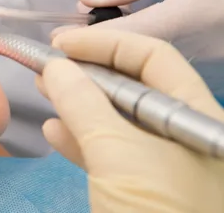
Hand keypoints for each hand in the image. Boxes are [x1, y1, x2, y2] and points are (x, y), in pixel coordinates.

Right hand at [36, 28, 223, 212]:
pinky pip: (109, 152)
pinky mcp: (140, 189)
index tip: (61, 44)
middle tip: (46, 63)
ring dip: (77, 102)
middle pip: (132, 87)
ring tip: (43, 88)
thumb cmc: (154, 211)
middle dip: (87, 72)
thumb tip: (56, 65)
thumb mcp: (116, 154)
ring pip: (116, 120)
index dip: (105, 44)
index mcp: (195, 117)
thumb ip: (84, 103)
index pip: (153, 58)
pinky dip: (80, 138)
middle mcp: (182, 135)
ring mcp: (162, 164)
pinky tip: (55, 130)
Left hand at [76, 0, 223, 58]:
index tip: (55, 45)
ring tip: (84, 40)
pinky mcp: (218, 49)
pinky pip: (172, 54)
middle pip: (139, 57)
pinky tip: (122, 34)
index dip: (87, 43)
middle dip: (99, 51)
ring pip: (154, 60)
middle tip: (63, 45)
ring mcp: (215, 52)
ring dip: (118, 50)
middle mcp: (207, 45)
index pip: (127, 38)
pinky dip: (142, 46)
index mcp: (196, 17)